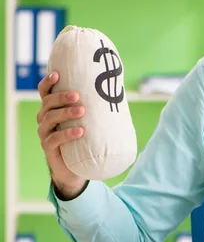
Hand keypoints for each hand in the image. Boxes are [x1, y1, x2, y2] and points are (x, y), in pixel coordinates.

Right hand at [37, 72, 87, 199]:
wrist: (76, 167)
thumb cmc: (84, 137)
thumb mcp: (89, 119)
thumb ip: (96, 106)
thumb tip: (121, 89)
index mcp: (53, 108)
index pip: (45, 92)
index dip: (48, 82)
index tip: (57, 74)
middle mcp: (45, 118)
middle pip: (48, 103)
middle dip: (61, 97)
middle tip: (77, 96)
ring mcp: (45, 133)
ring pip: (49, 119)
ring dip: (66, 113)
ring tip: (82, 111)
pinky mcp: (48, 148)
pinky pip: (53, 139)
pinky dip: (66, 134)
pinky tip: (79, 131)